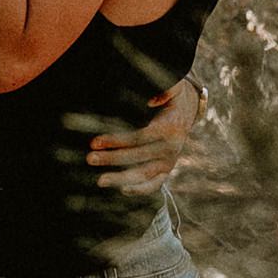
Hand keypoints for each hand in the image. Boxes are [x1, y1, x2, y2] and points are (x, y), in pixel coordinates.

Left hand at [88, 75, 201, 194]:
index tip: (96, 141)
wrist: (187, 110)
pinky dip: (139, 190)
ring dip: (121, 178)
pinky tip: (121, 189)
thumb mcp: (173, 88)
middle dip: (112, 158)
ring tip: (99, 181)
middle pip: (138, 157)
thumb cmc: (172, 97)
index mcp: (169, 128)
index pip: (139, 137)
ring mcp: (169, 162)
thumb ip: (165, 90)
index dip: (117, 140)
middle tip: (90, 158)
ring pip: (144, 175)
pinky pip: (154, 185)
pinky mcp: (166, 170)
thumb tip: (151, 100)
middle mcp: (171, 148)